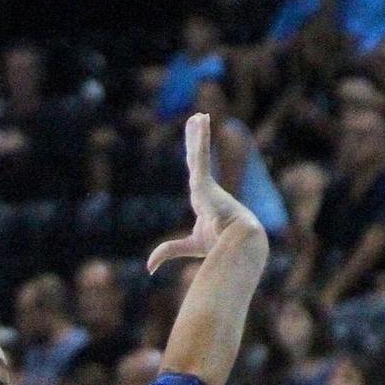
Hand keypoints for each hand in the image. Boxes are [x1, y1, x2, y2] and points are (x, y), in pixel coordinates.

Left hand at [147, 113, 260, 273]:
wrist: (237, 242)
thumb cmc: (220, 245)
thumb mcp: (190, 246)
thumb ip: (168, 251)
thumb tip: (148, 268)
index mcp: (203, 199)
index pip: (196, 173)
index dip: (194, 157)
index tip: (193, 146)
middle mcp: (205, 188)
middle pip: (196, 158)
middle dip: (196, 139)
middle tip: (196, 120)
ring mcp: (205, 183)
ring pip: (199, 152)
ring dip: (198, 133)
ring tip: (198, 115)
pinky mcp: (204, 181)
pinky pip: (201, 154)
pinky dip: (201, 137)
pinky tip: (202, 120)